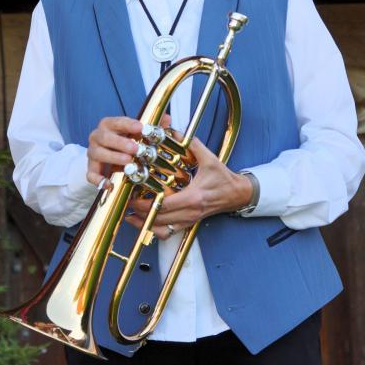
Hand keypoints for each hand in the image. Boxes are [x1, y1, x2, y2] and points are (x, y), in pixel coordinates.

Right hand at [87, 114, 170, 186]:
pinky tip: (109, 183)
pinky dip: (98, 180)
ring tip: (128, 161)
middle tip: (135, 148)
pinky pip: (91, 175)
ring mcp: (93, 152)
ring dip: (113, 157)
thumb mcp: (138, 133)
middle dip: (120, 143)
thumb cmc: (126, 140)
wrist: (111, 155)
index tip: (140, 127)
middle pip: (105, 137)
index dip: (128, 124)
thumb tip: (167, 118)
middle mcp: (98, 137)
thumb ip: (153, 125)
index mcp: (109, 125)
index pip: (116, 121)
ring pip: (98, 154)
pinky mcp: (91, 169)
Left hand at [126, 137, 252, 239]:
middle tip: (127, 203)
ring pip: (162, 229)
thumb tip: (175, 131)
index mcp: (194, 197)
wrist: (236, 194)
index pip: (165, 205)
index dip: (146, 204)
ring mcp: (190, 219)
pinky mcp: (190, 223)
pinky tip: (146, 223)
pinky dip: (155, 230)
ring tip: (131, 215)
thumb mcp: (209, 158)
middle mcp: (191, 212)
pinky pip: (169, 233)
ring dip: (145, 224)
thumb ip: (192, 144)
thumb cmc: (223, 178)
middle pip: (160, 219)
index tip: (134, 197)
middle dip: (141, 213)